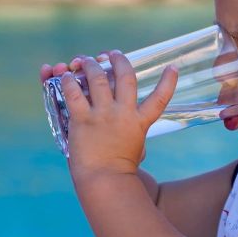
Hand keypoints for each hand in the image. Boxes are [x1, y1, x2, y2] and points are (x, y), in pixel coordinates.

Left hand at [40, 52, 177, 176]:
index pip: (160, 98)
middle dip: (119, 60)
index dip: (168, 82)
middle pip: (125, 77)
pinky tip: (66, 76)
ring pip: (97, 78)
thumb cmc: (120, 172)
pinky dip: (69, 81)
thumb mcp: (135, 151)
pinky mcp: (82, 119)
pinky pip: (74, 93)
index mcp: (139, 122)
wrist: (105, 182)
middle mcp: (123, 113)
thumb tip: (136, 140)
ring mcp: (103, 115)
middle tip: (112, 54)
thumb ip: (134, 138)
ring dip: (90, 64)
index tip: (172, 68)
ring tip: (84, 60)